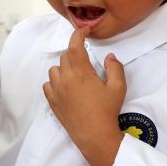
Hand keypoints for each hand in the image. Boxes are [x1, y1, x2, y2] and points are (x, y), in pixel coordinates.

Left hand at [43, 27, 125, 165]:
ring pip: (54, 70)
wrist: (94, 135)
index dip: (78, 35)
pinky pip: (48, 85)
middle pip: (65, 56)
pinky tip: (65, 87)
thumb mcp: (118, 87)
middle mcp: (65, 79)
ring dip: (64, 67)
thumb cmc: (107, 111)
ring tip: (76, 75)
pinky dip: (55, 82)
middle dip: (75, 54)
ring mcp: (56, 91)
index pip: (74, 46)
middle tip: (86, 61)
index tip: (83, 31)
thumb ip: (115, 68)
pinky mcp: (52, 102)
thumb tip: (109, 56)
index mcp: (81, 73)